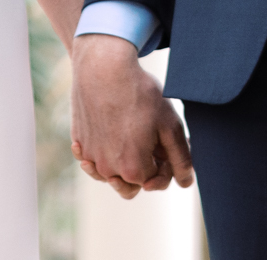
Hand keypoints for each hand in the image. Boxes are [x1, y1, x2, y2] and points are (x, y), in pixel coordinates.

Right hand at [71, 34, 192, 199]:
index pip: (155, 181)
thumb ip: (180, 158)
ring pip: (111, 174)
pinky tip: (108, 134)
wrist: (103, 68)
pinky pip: (92, 159)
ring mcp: (91, 159)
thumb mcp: (169, 125)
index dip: (164, 166)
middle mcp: (109, 170)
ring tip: (130, 136)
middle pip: (131, 185)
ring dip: (122, 163)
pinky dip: (102, 153)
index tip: (164, 144)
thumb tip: (186, 182)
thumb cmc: (140, 94)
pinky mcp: (79, 144)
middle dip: (142, 170)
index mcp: (134, 170)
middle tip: (147, 143)